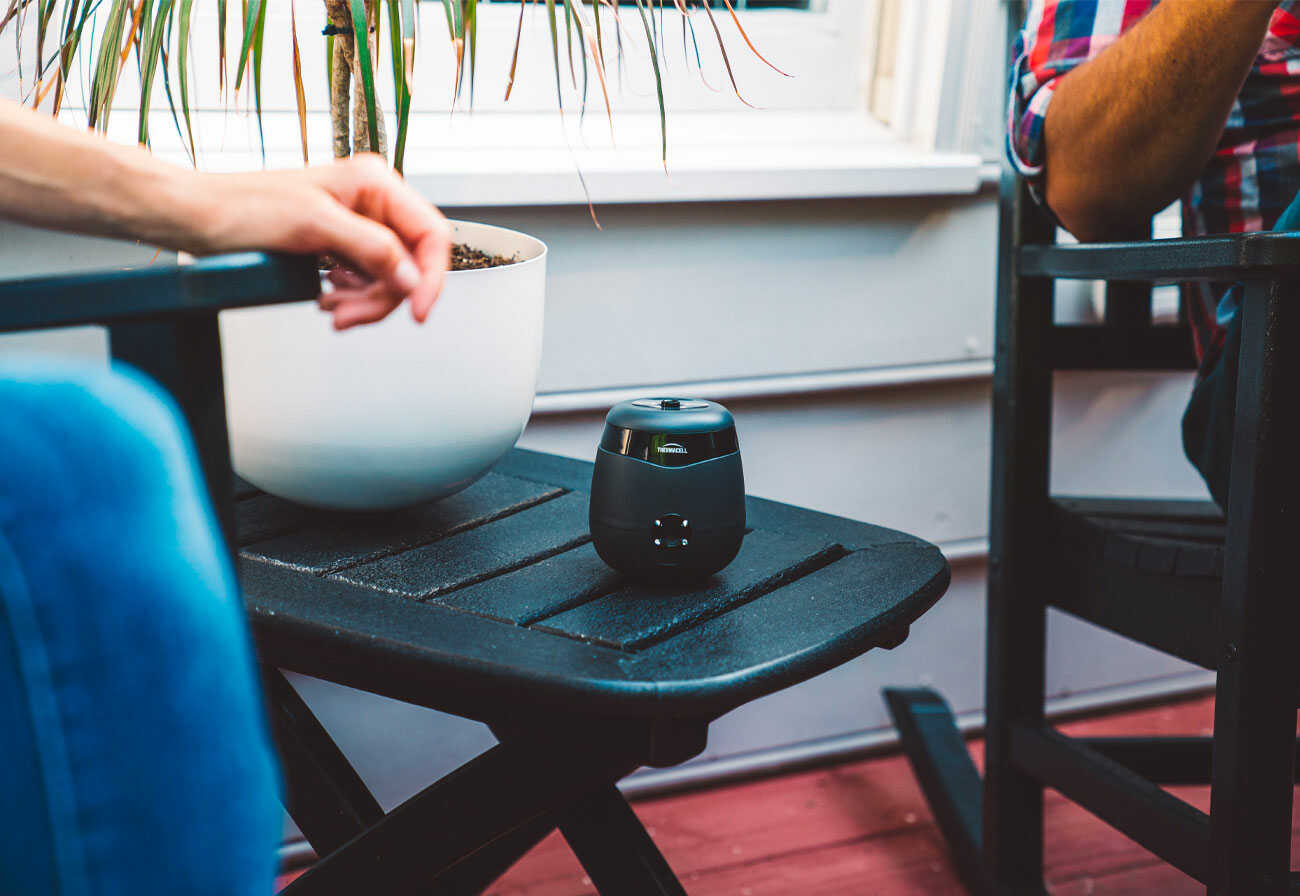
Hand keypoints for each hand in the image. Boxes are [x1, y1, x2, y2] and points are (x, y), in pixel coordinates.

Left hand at [183, 154, 451, 329]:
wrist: (197, 217)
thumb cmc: (242, 208)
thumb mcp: (314, 227)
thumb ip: (372, 250)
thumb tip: (413, 279)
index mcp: (374, 182)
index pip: (431, 233)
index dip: (431, 276)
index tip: (417, 312)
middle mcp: (372, 200)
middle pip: (411, 263)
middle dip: (384, 296)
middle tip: (348, 317)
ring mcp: (357, 222)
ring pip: (389, 277)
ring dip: (364, 302)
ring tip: (331, 310)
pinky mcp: (340, 243)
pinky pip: (366, 279)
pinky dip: (352, 298)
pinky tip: (327, 301)